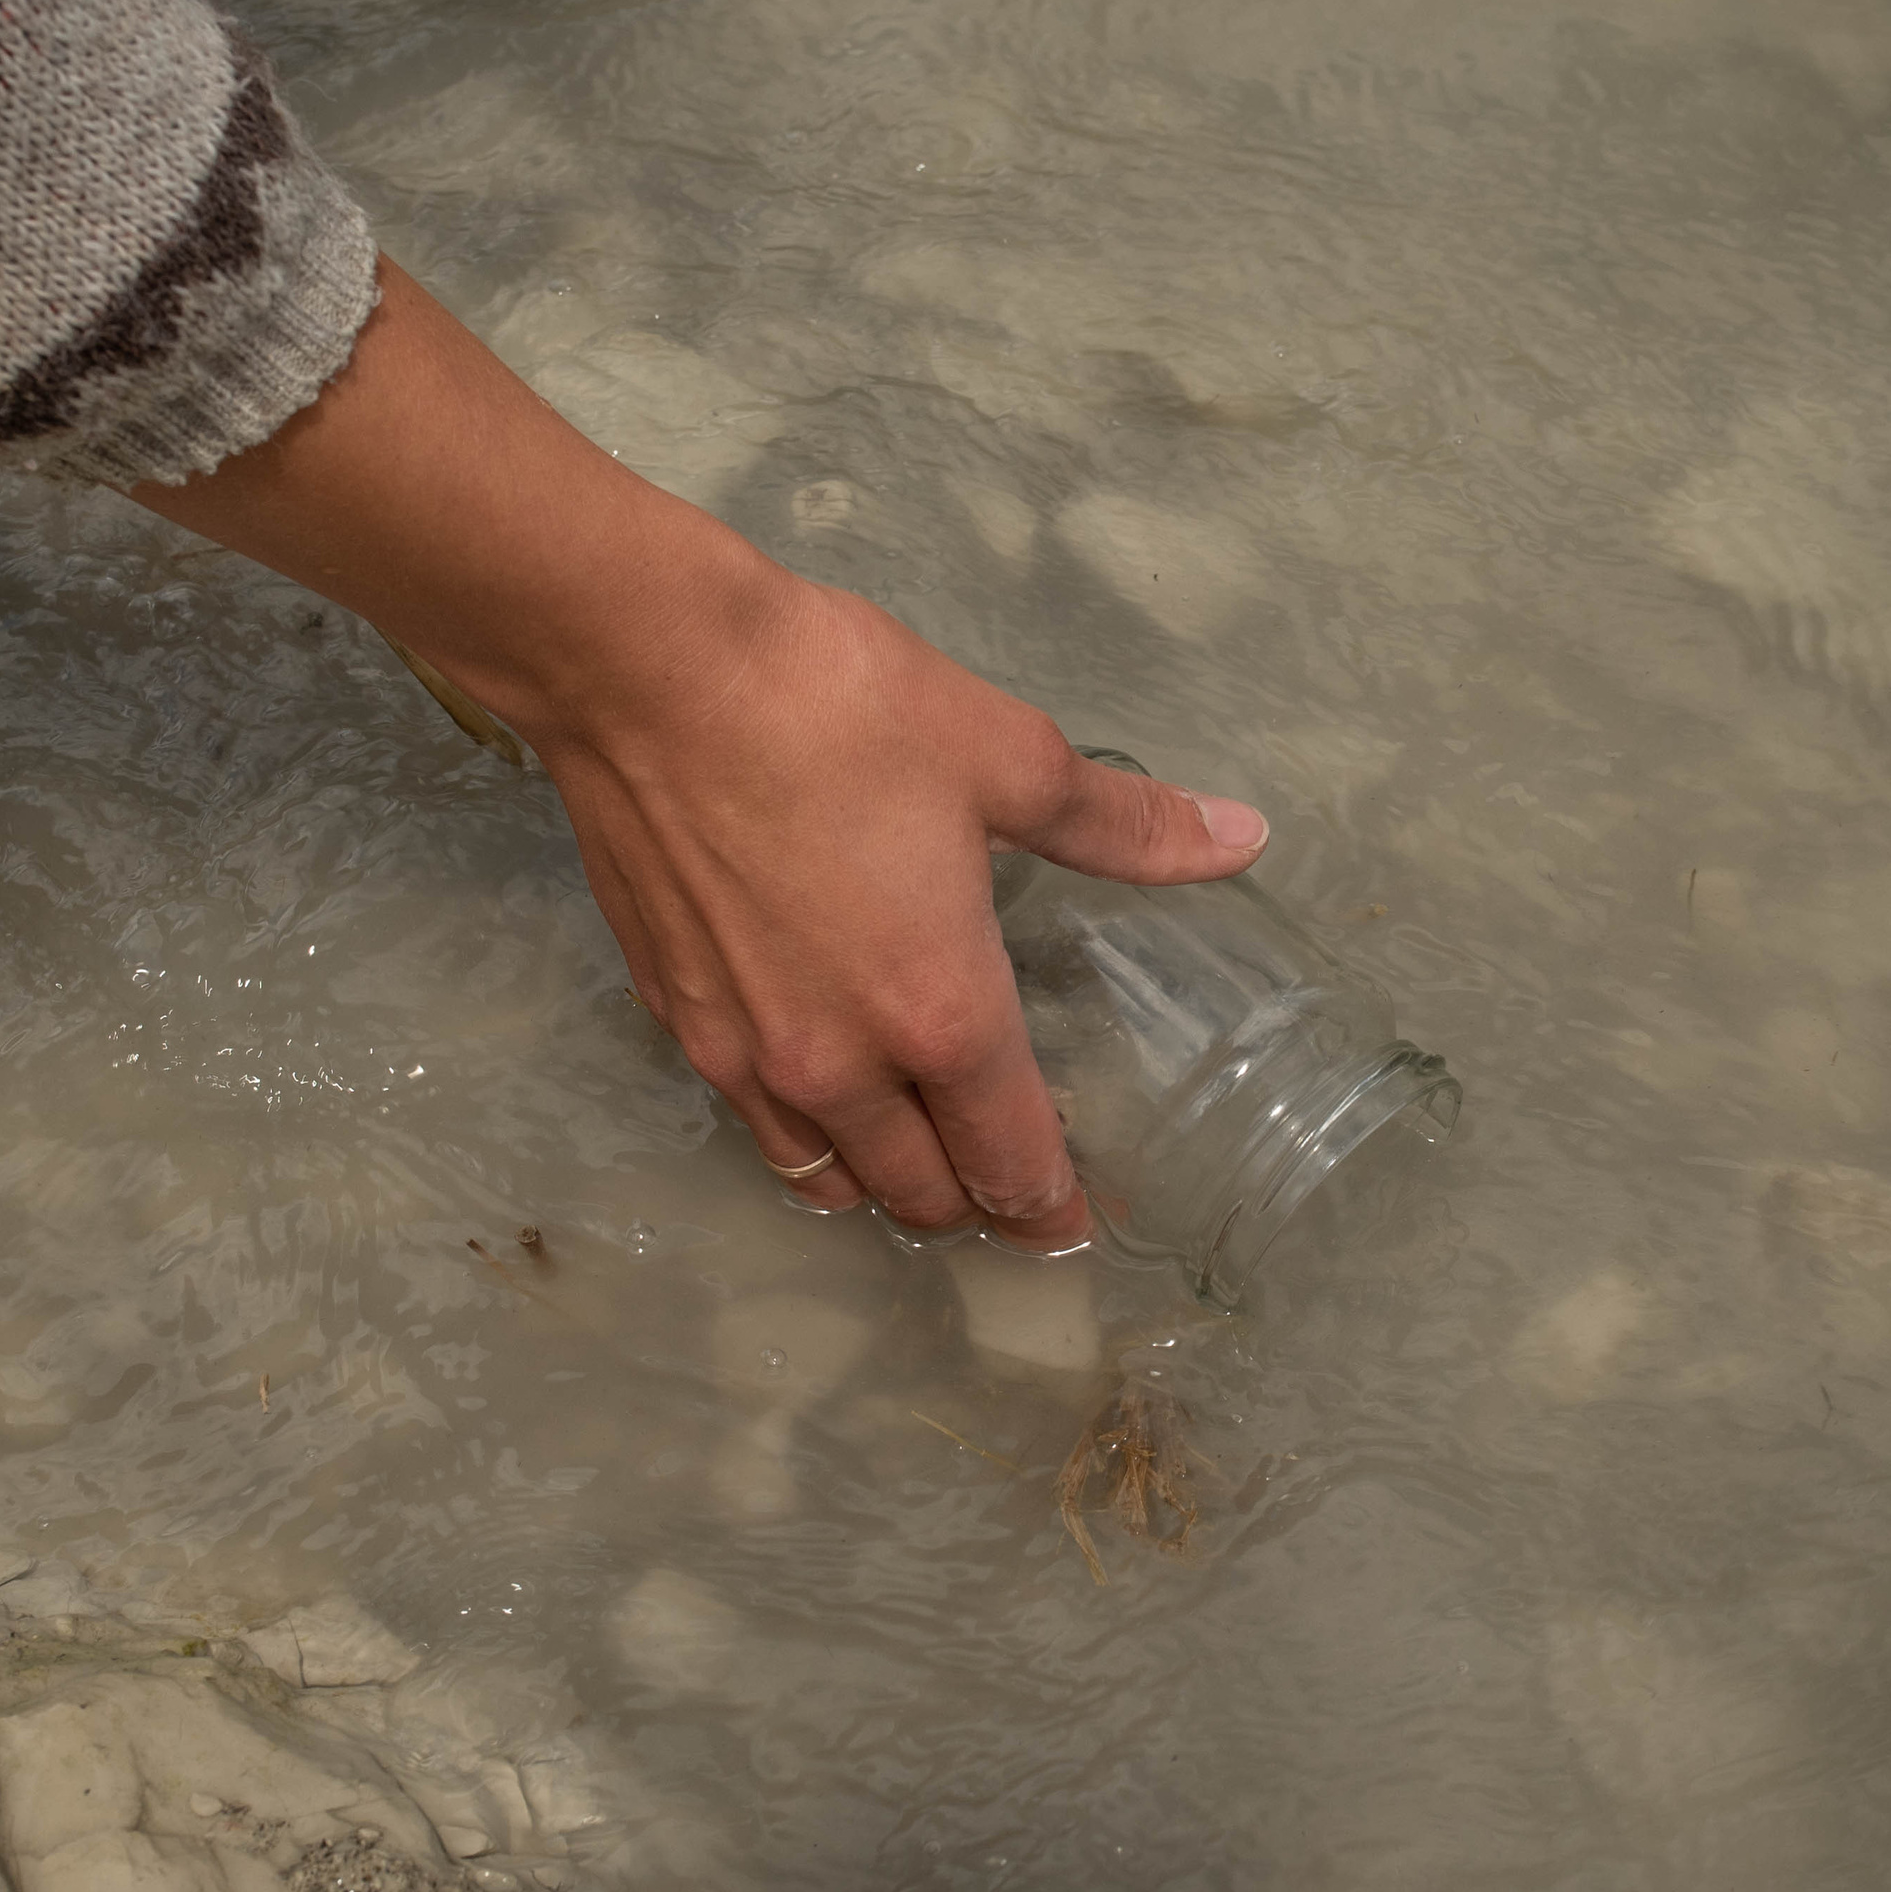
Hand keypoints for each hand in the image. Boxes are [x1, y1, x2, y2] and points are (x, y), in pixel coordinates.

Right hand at [138, 261, 1268, 1245]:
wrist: (647, 671)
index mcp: (941, 1014)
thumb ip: (1122, 824)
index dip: (1058, 1206)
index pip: (1013, 1165)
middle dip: (979, 1205)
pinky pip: (755, 1126)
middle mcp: (841, 1067)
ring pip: (829, 1179)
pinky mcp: (677, 1021)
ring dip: (886, 1185)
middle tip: (1015, 1185)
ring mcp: (746, 1056)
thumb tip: (1243, 838)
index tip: (1084, 1219)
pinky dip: (804, 1140)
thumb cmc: (836, 707)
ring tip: (922, 1156)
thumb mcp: (1004, 755)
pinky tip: (819, 1093)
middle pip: (922, 1197)